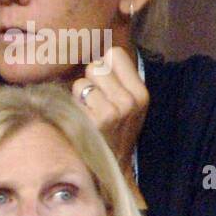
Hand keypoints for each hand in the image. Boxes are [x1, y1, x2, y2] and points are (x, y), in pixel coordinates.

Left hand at [71, 46, 147, 175]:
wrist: (107, 168)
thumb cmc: (110, 132)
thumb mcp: (124, 105)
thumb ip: (116, 79)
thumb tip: (94, 47)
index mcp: (141, 93)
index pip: (114, 54)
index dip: (102, 66)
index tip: (102, 83)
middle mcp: (132, 99)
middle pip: (96, 65)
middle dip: (89, 81)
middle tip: (92, 103)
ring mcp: (116, 109)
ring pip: (83, 80)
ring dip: (79, 95)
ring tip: (87, 113)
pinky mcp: (99, 119)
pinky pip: (76, 93)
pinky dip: (73, 105)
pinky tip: (81, 120)